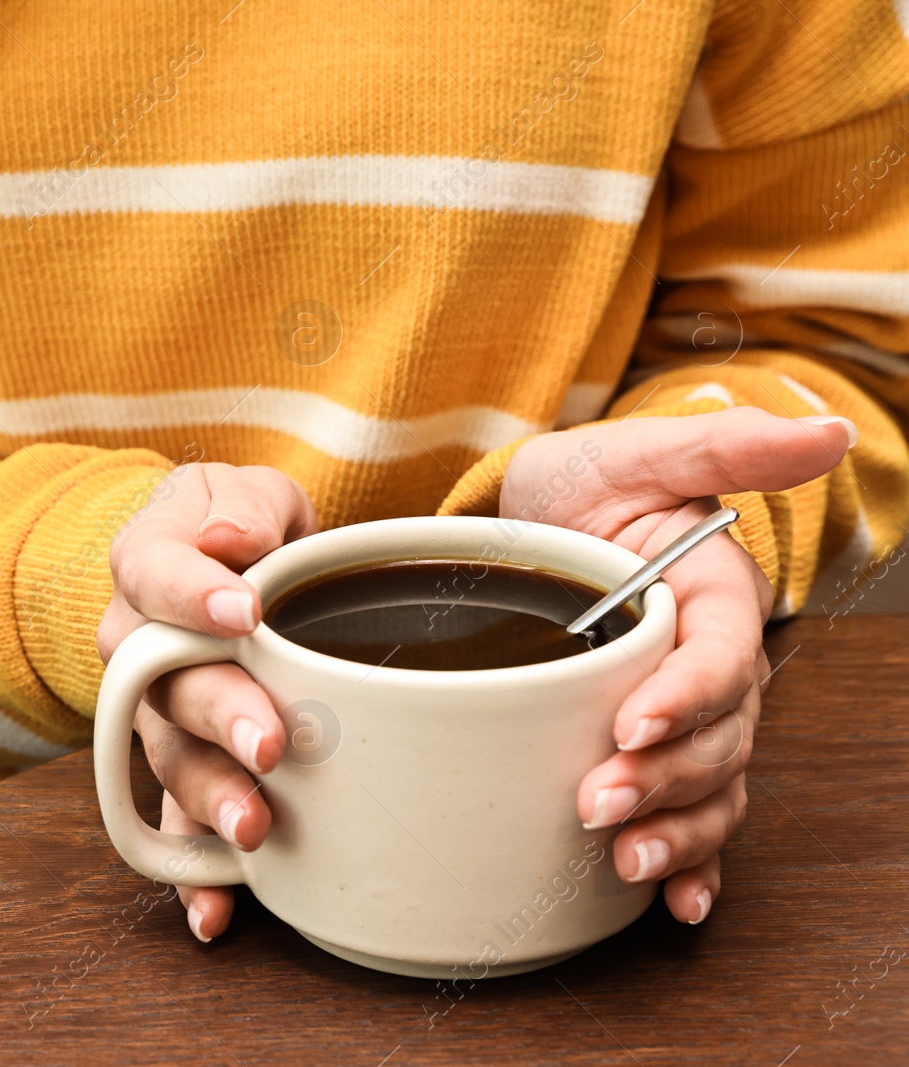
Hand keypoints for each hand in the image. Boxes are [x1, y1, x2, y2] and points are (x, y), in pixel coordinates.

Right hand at [97, 462, 317, 941]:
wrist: (224, 570)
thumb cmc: (243, 528)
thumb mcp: (249, 493)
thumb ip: (243, 508)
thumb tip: (229, 541)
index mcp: (146, 564)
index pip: (152, 573)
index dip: (193, 595)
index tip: (247, 611)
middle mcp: (135, 648)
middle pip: (159, 682)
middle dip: (215, 714)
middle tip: (269, 741)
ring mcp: (153, 716)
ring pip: (167, 758)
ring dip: (207, 796)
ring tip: (255, 827)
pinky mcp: (180, 768)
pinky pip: (174, 824)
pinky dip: (192, 872)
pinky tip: (214, 914)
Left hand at [501, 406, 852, 923]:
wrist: (531, 517)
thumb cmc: (584, 484)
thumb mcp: (639, 450)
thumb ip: (725, 447)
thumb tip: (827, 434)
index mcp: (714, 600)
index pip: (720, 659)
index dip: (688, 695)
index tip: (634, 720)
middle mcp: (710, 666)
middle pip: (717, 739)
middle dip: (665, 777)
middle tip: (598, 801)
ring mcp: (684, 713)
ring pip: (709, 786)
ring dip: (679, 831)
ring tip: (628, 860)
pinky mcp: (650, 743)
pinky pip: (689, 812)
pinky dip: (693, 861)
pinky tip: (678, 900)